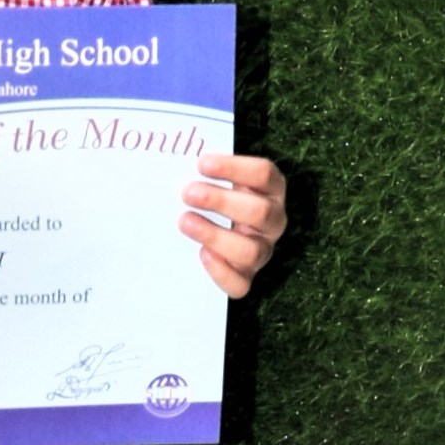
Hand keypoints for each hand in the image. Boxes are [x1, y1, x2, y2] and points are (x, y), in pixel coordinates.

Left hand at [181, 151, 286, 298]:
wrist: (213, 230)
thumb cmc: (212, 195)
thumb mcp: (216, 178)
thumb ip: (203, 171)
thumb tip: (171, 159)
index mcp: (271, 189)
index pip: (264, 174)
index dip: (235, 168)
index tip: (202, 164)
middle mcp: (273, 220)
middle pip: (259, 212)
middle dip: (221, 202)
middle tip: (188, 193)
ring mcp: (263, 250)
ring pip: (251, 251)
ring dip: (216, 235)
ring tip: (185, 222)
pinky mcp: (247, 276)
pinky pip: (241, 284)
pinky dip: (221, 272)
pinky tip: (201, 254)